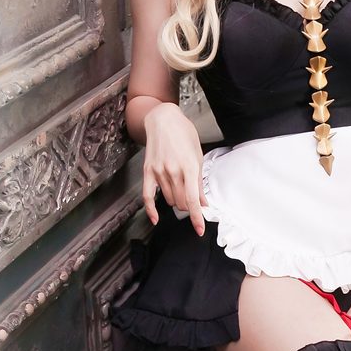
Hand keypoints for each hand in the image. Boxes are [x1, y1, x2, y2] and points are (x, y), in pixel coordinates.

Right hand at [142, 103, 208, 235]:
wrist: (163, 120)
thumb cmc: (184, 135)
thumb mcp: (198, 156)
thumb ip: (199, 183)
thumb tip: (202, 204)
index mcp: (190, 167)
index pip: (193, 200)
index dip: (196, 218)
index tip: (200, 230)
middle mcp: (174, 171)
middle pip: (181, 203)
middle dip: (188, 206)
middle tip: (191, 198)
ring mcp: (159, 172)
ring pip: (170, 200)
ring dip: (176, 201)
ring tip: (180, 189)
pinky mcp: (148, 171)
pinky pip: (148, 197)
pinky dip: (151, 210)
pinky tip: (155, 219)